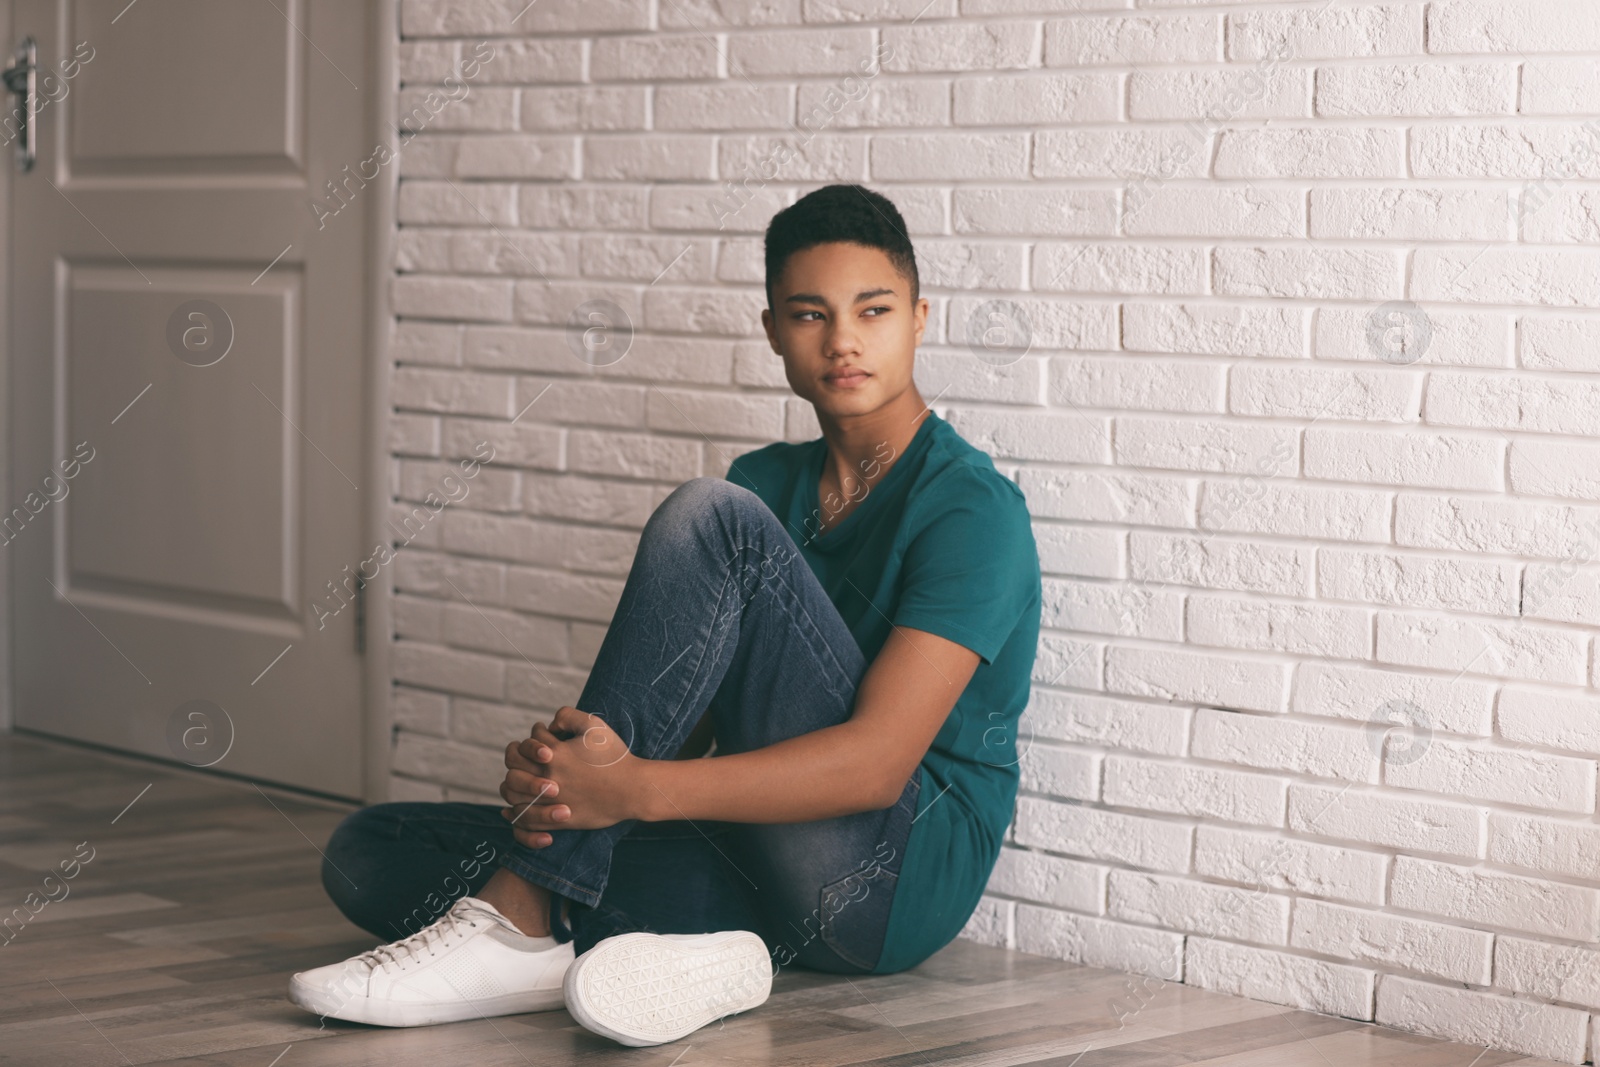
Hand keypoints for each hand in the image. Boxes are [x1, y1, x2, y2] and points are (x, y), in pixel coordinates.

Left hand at [499, 705, 643, 848]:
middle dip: (516, 753)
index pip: (530, 739)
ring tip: (521, 775)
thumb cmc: (615, 756)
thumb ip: (568, 716)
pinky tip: (521, 802)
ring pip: (512, 792)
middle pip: (512, 764)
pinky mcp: (557, 820)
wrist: (632, 789)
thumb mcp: (595, 725)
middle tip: (524, 752)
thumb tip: (550, 725)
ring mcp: (551, 801)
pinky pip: (524, 819)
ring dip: (513, 781)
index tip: (543, 731)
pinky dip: (516, 810)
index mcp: (554, 754)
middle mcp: (548, 777)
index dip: (536, 731)